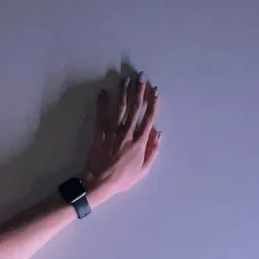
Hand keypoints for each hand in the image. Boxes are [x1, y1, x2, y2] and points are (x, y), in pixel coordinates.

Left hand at [83, 71, 160, 198]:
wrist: (99, 182)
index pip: (149, 118)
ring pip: (120, 108)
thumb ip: (153, 151)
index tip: (155, 91)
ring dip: (123, 92)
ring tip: (126, 79)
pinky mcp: (100, 133)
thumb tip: (159, 133)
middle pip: (135, 108)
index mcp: (140, 142)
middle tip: (141, 76)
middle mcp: (128, 133)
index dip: (153, 103)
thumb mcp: (143, 170)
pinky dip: (102, 103)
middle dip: (139, 90)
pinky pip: (102, 115)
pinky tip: (103, 92)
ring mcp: (113, 132)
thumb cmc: (122, 179)